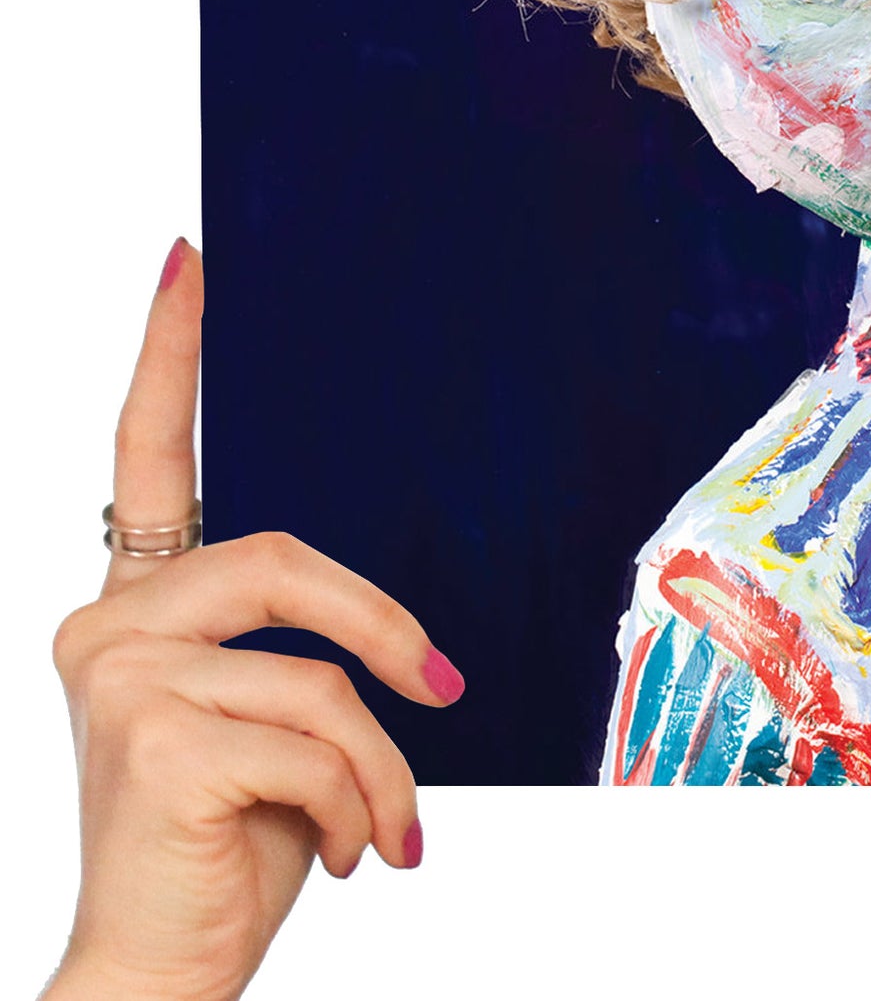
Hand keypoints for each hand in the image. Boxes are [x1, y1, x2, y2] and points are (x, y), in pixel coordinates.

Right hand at [46, 241, 466, 1000]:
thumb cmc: (227, 845)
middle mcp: (108, 625)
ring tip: (382, 829)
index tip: (188, 260)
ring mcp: (119, 677)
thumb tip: (394, 634)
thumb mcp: (274, 722)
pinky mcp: (153, 735)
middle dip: (385, 629)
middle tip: (442, 692)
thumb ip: (294, 646)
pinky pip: (318, 734)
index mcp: (139, 608)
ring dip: (381, 760)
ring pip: (319, 670)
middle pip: (288, 559)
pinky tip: (343, 854)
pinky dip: (360, 801)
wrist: (163, 973)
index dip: (171, 353)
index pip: (147, 454)